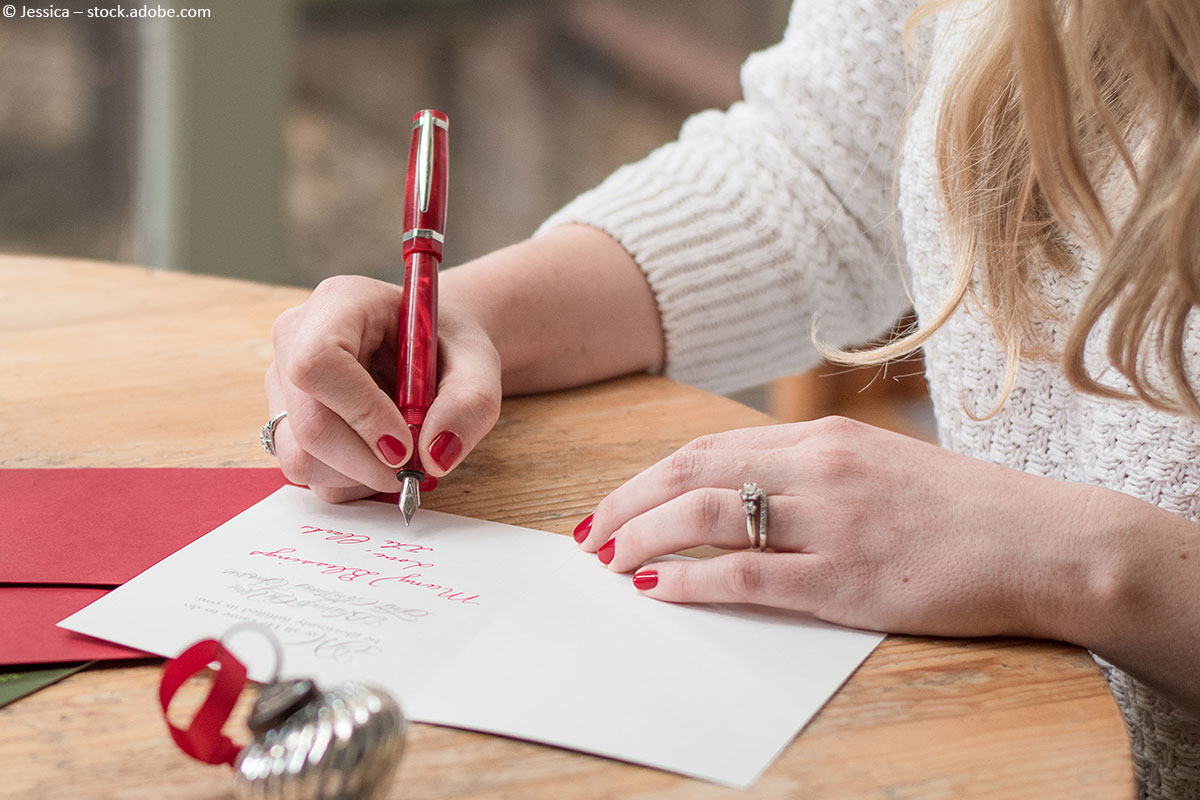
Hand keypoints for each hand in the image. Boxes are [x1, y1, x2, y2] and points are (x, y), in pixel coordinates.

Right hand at [265, 275, 500, 502]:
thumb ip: (469, 403)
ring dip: (360, 475)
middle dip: (368, 460)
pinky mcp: (285, 422)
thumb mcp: (478, 364)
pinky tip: (379, 458)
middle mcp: (296, 340)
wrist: (431, 348)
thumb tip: (435, 456)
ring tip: (402, 456)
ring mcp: (283, 384)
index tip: (405, 444)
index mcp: (340, 303)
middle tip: (416, 468)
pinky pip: (307, 472)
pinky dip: (350, 481)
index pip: (319, 362)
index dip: (361, 412)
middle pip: (308, 423)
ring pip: (300, 457)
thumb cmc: (449, 347)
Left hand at [577, 416, 1098, 638]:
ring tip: (610, 563)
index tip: (613, 503)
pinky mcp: (847, 581)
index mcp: (821, 438)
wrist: (1045, 541)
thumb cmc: (960, 508)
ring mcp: (831, 523)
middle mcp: (817, 469)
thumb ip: (807, 473)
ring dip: (644, 539)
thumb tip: (735, 494)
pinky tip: (660, 590)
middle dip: (627, 504)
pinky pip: (748, 576)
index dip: (647, 476)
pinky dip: (692, 580)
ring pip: (707, 518)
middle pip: (691, 474)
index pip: (706, 448)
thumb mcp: (876, 465)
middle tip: (589, 535)